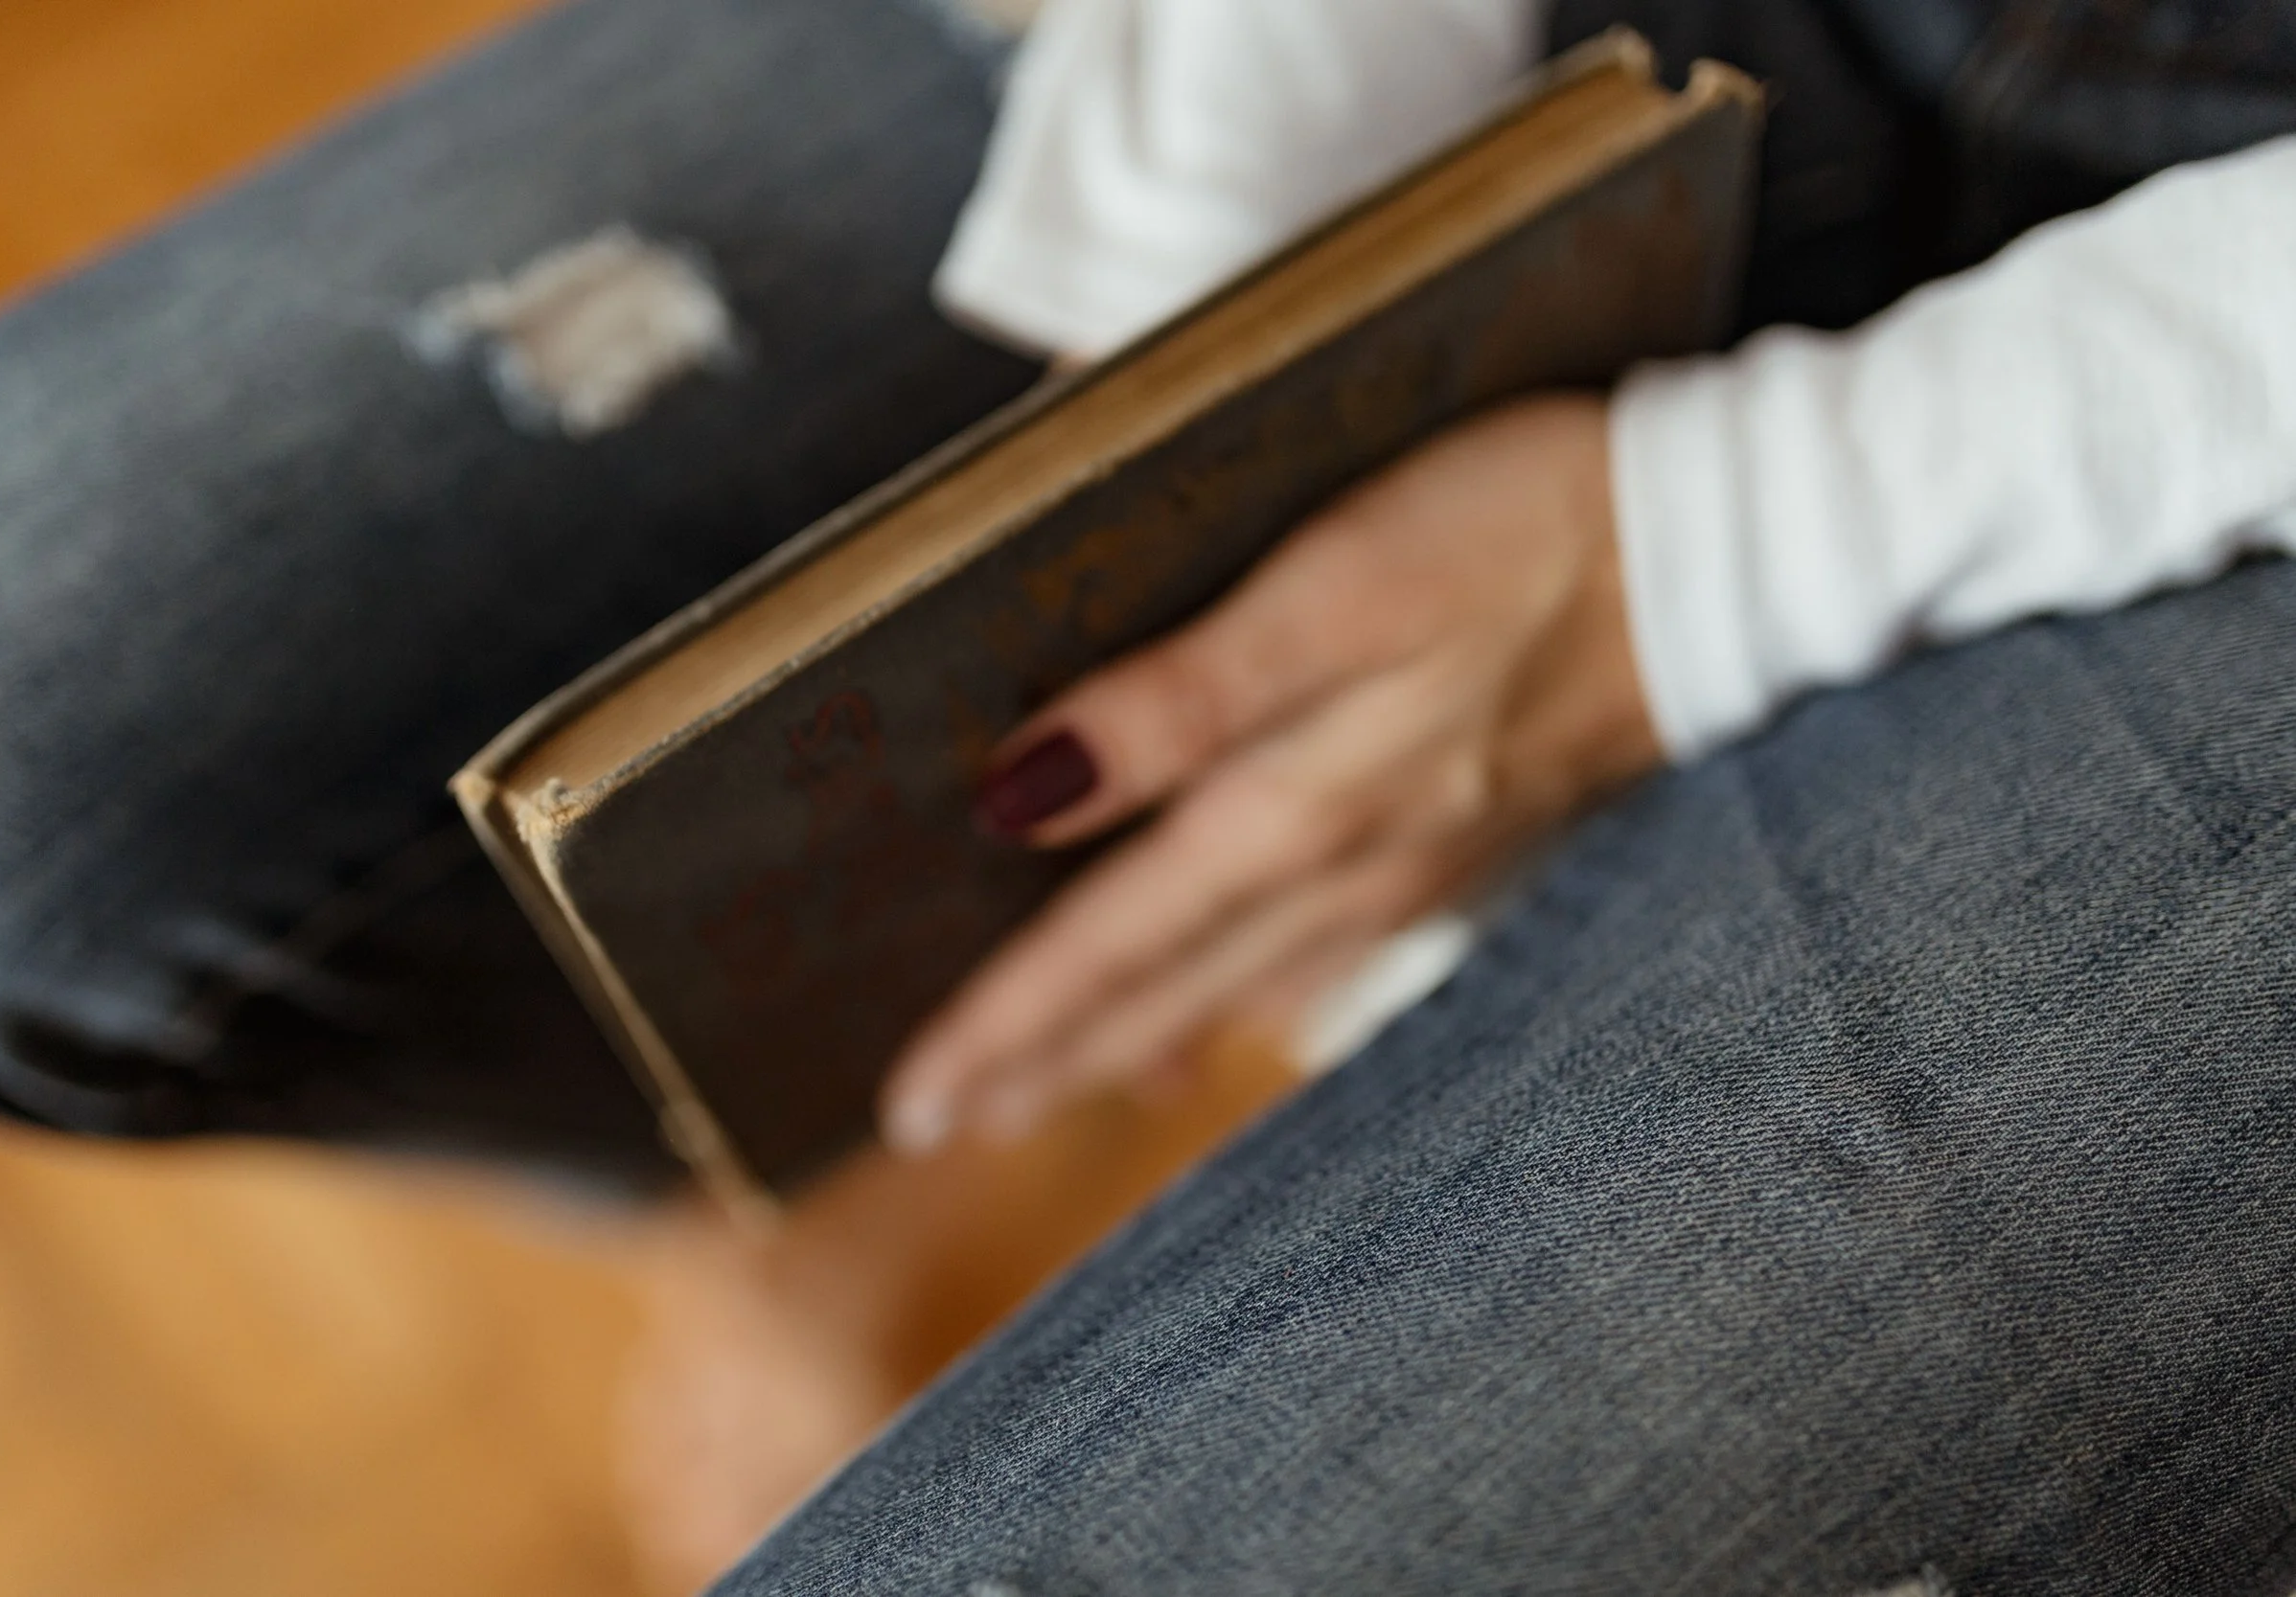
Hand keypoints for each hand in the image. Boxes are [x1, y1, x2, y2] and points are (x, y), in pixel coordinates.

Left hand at [880, 393, 1660, 1152]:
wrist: (1720, 548)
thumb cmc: (1520, 537)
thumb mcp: (1337, 592)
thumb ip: (1180, 698)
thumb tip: (1018, 790)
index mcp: (1293, 810)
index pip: (1108, 942)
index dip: (1003, 1022)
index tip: (908, 1100)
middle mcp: (1345, 865)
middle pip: (1162, 988)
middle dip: (1044, 1061)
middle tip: (940, 1125)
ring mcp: (1414, 864)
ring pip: (1241, 982)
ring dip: (1136, 1042)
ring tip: (1054, 1091)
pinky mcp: (1466, 834)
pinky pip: (1332, 954)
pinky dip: (1257, 998)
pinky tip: (1247, 1013)